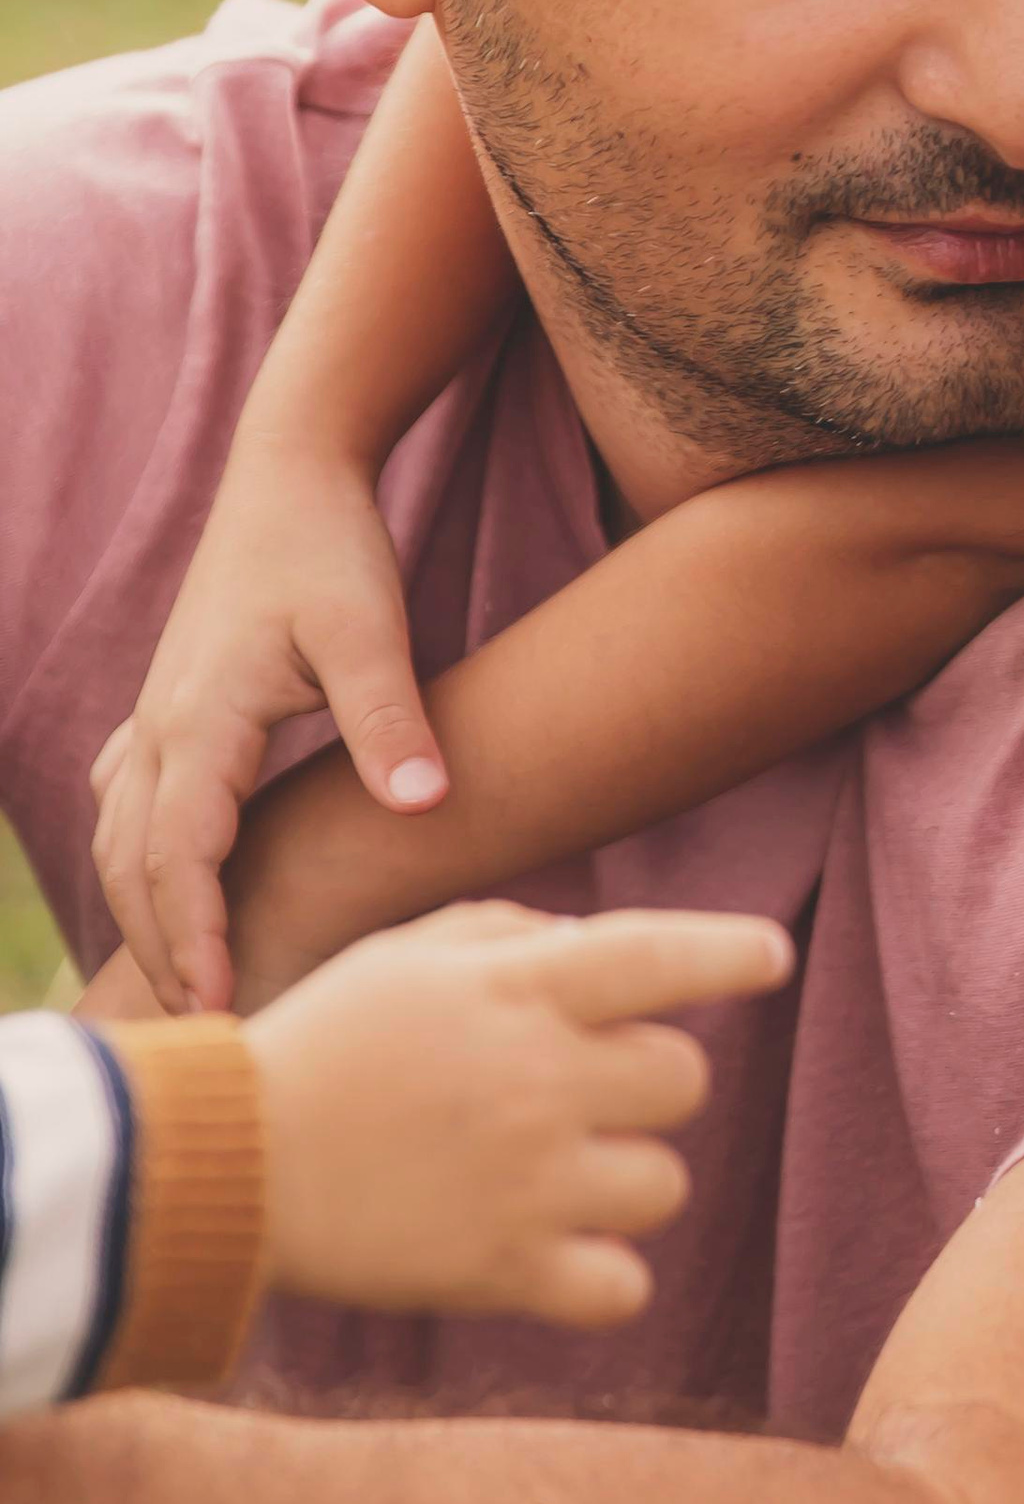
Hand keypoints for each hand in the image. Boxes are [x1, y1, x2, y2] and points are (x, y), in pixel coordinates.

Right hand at [92, 435, 445, 1016]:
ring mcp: (156, 715)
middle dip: (161, 950)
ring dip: (144, 914)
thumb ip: (394, 721)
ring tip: (191, 986)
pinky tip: (169, 896)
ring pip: (120, 839)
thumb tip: (424, 806)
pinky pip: (128, 805)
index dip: (196, 936)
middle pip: (133, 864)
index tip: (221, 1005)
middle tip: (208, 1032)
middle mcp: (161, 726)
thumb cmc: (332, 547)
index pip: (180, 855)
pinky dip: (140, 864)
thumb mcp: (373, 629)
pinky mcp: (170, 706)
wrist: (290, 471)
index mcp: (202, 719)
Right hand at [244, 901, 794, 1327]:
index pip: (662, 959)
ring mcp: (528, 1180)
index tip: (770, 958)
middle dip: (647, 1082)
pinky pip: (623, 1286)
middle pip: (683, 1077)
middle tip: (578, 1093)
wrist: (220, 1163)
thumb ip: (508, 938)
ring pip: (663, 1183)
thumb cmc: (321, 1046)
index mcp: (518, 991)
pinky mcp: (504, 1270)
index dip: (729, 955)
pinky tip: (560, 1255)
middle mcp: (539, 1079)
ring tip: (548, 1177)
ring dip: (625, 1179)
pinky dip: (604, 1277)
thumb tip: (590, 946)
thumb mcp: (403, 959)